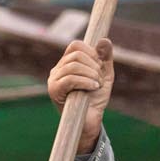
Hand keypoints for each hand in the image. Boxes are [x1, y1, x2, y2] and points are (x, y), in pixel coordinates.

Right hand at [48, 37, 113, 153]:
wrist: (91, 121)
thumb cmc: (96, 98)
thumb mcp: (104, 75)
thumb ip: (105, 57)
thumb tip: (103, 40)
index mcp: (67, 63)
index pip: (75, 45)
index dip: (91, 52)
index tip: (100, 66)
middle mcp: (57, 69)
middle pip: (76, 54)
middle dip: (94, 65)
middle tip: (100, 79)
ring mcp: (54, 79)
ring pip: (74, 65)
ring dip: (92, 75)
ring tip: (97, 85)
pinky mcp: (54, 90)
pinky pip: (70, 78)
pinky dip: (86, 81)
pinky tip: (94, 88)